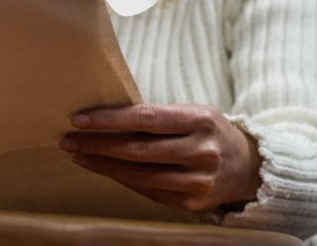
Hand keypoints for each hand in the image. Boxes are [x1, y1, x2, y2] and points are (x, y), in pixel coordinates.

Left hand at [60, 104, 262, 211]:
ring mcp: (198, 181)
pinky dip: (122, 179)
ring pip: (139, 175)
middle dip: (97, 144)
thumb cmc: (209, 131)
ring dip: (103, 165)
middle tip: (68, 139)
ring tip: (79, 155)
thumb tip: (106, 117)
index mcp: (200, 120)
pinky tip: (104, 169)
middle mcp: (201, 152)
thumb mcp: (192, 113)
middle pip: (137, 150)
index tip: (80, 119)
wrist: (248, 166)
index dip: (109, 120)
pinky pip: (148, 191)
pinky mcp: (192, 203)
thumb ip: (157, 116)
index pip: (145, 118)